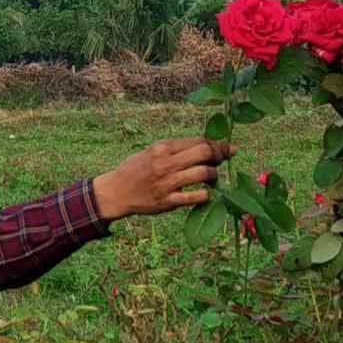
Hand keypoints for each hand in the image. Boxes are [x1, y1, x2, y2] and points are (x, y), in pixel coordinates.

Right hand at [93, 138, 236, 220]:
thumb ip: (175, 149)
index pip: (198, 141)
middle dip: (220, 155)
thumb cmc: (136, 170)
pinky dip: (206, 194)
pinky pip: (196, 197)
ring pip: (204, 173)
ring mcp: (167, 183)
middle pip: (204, 153)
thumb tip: (205, 146)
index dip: (217, 144)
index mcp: (162, 148)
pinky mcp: (168, 201)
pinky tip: (205, 193)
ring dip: (214, 175)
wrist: (116, 192)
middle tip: (222, 160)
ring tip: (212, 178)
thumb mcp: (151, 152)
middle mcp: (165, 163)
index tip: (226, 148)